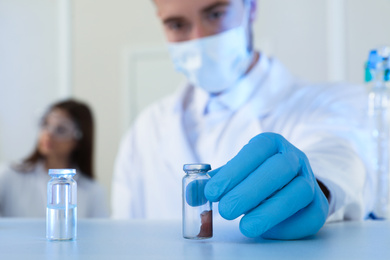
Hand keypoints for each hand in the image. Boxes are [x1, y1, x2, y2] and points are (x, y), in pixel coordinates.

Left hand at [204, 133, 328, 239]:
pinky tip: (266, 230)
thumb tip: (192, 194)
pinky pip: (308, 215)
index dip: (234, 170)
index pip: (256, 150)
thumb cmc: (256, 177)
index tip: (213, 191)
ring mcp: (310, 180)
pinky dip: (286, 225)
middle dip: (250, 191)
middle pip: (278, 169)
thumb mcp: (236, 173)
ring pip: (297, 193)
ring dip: (269, 211)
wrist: (289, 185)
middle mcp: (294, 158)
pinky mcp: (318, 206)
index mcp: (272, 144)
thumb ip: (215, 182)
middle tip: (226, 211)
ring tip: (245, 227)